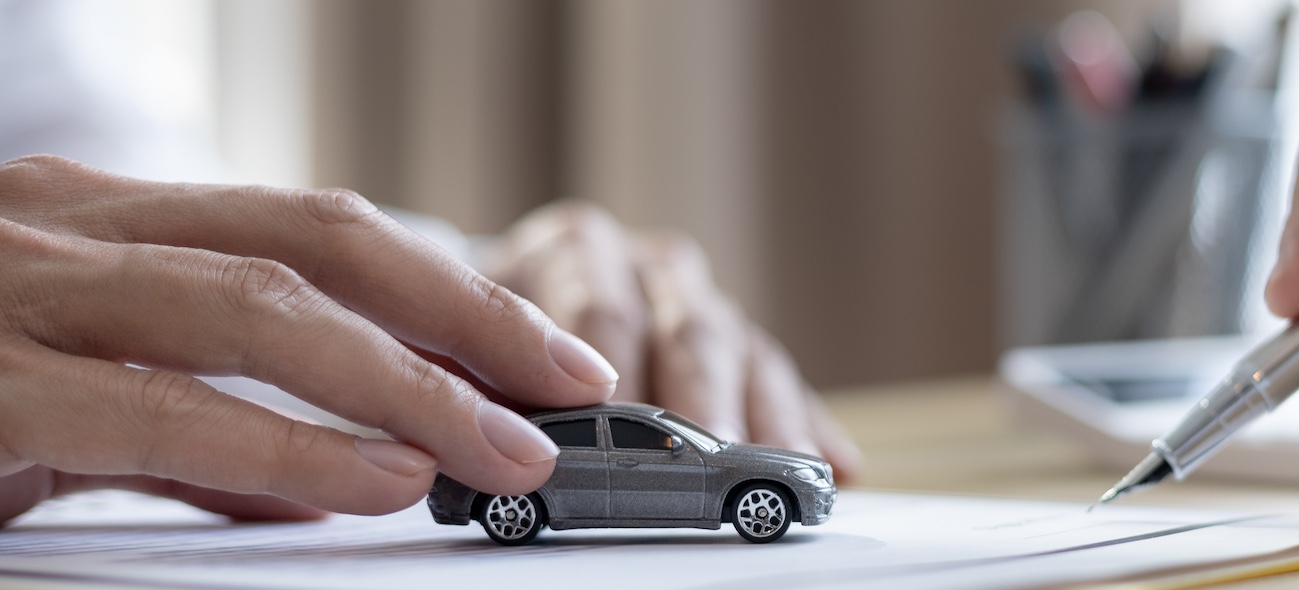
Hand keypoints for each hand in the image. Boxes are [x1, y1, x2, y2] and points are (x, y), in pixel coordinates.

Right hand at [0, 156, 618, 523]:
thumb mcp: (62, 404)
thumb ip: (194, 432)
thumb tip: (330, 471)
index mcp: (94, 223)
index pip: (311, 231)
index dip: (445, 288)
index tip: (545, 351)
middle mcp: (59, 229)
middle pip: (313, 244)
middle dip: (462, 317)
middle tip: (568, 386)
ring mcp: (6, 296)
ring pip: (254, 308)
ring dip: (403, 381)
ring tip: (501, 447)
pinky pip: (155, 407)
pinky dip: (281, 447)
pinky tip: (371, 483)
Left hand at [485, 200, 862, 481]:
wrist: (482, 301)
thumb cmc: (467, 330)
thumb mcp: (446, 334)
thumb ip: (467, 377)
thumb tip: (486, 436)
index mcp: (572, 249)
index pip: (602, 313)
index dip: (613, 375)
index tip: (622, 427)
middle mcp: (645, 264)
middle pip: (688, 328)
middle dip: (704, 396)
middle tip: (715, 447)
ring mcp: (696, 301)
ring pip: (744, 352)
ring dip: (770, 416)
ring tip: (790, 466)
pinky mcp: (734, 343)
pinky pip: (780, 384)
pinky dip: (810, 427)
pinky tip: (839, 469)